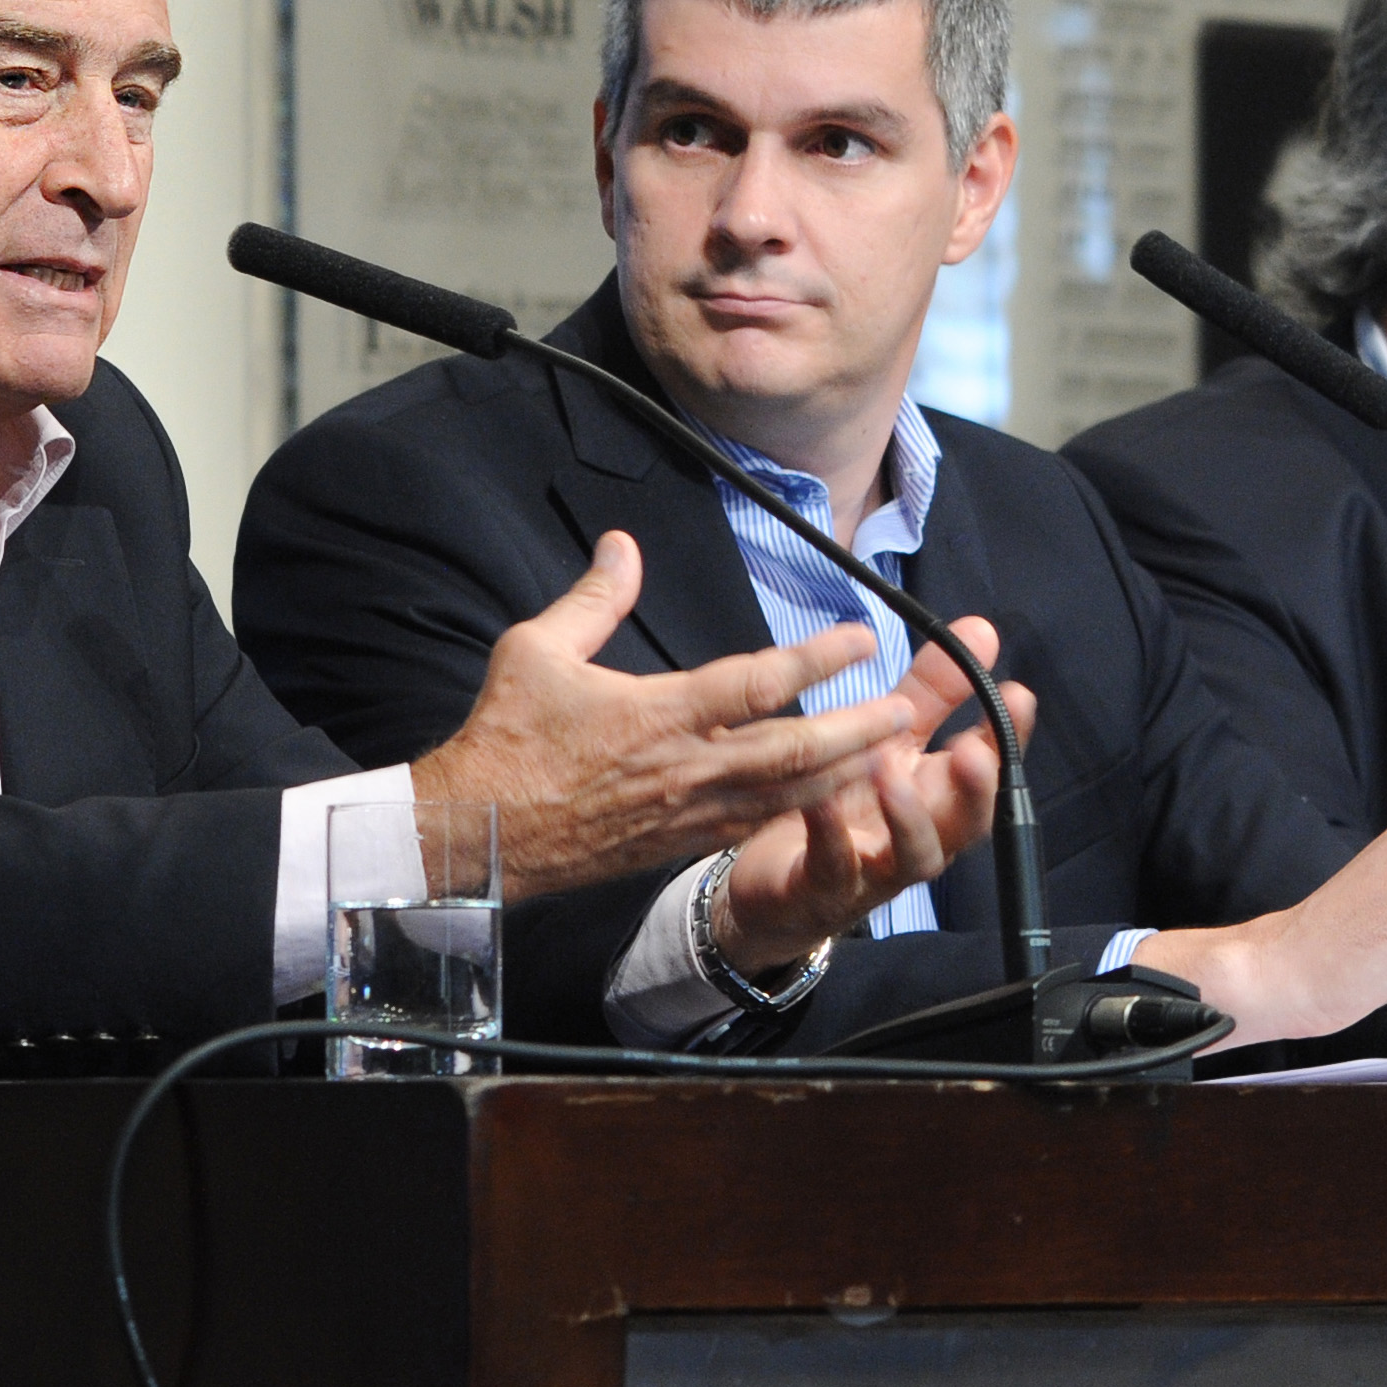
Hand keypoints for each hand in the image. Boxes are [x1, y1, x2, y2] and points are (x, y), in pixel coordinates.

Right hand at [407, 532, 915, 897]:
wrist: (480, 833)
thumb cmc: (507, 736)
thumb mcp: (536, 650)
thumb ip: (593, 597)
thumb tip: (622, 543)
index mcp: (658, 714)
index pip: (756, 685)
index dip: (815, 660)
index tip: (861, 637)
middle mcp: (685, 767)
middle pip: (792, 751)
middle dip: (856, 731)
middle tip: (906, 709)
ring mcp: (687, 813)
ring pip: (785, 796)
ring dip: (843, 775)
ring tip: (893, 754)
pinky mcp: (680, 843)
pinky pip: (755, 827)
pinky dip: (801, 812)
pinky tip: (834, 800)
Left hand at [713, 617, 1037, 972]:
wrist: (779, 890)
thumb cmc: (845, 810)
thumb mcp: (887, 742)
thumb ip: (931, 691)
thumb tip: (981, 630)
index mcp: (937, 798)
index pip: (989, 768)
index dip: (1007, 737)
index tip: (1017, 696)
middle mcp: (917, 838)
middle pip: (966, 822)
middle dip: (975, 788)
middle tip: (972, 750)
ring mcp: (875, 871)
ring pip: (913, 855)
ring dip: (908, 815)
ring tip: (890, 770)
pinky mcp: (823, 891)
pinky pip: (833, 867)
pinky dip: (830, 834)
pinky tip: (818, 798)